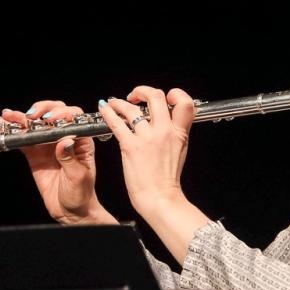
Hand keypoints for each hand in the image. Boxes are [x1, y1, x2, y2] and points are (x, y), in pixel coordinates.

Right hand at [0, 100, 113, 224]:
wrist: (70, 210)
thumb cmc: (80, 194)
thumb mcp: (78, 177)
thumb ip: (70, 159)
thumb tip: (64, 141)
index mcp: (81, 140)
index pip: (73, 117)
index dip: (62, 113)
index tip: (51, 120)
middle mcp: (65, 137)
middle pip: (54, 113)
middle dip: (42, 110)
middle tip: (31, 116)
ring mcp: (48, 144)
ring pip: (36, 123)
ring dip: (22, 117)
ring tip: (10, 116)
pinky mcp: (35, 153)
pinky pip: (23, 139)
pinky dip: (13, 131)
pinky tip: (4, 124)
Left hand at [97, 85, 196, 217]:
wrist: (159, 198)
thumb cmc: (167, 180)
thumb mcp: (180, 151)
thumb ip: (176, 133)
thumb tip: (170, 121)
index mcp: (179, 133)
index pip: (185, 103)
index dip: (175, 94)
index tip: (166, 96)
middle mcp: (164, 132)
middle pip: (156, 97)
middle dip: (143, 91)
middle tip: (136, 96)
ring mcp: (146, 138)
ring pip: (132, 108)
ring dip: (120, 102)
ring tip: (115, 103)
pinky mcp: (130, 146)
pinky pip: (116, 122)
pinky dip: (108, 112)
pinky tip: (105, 109)